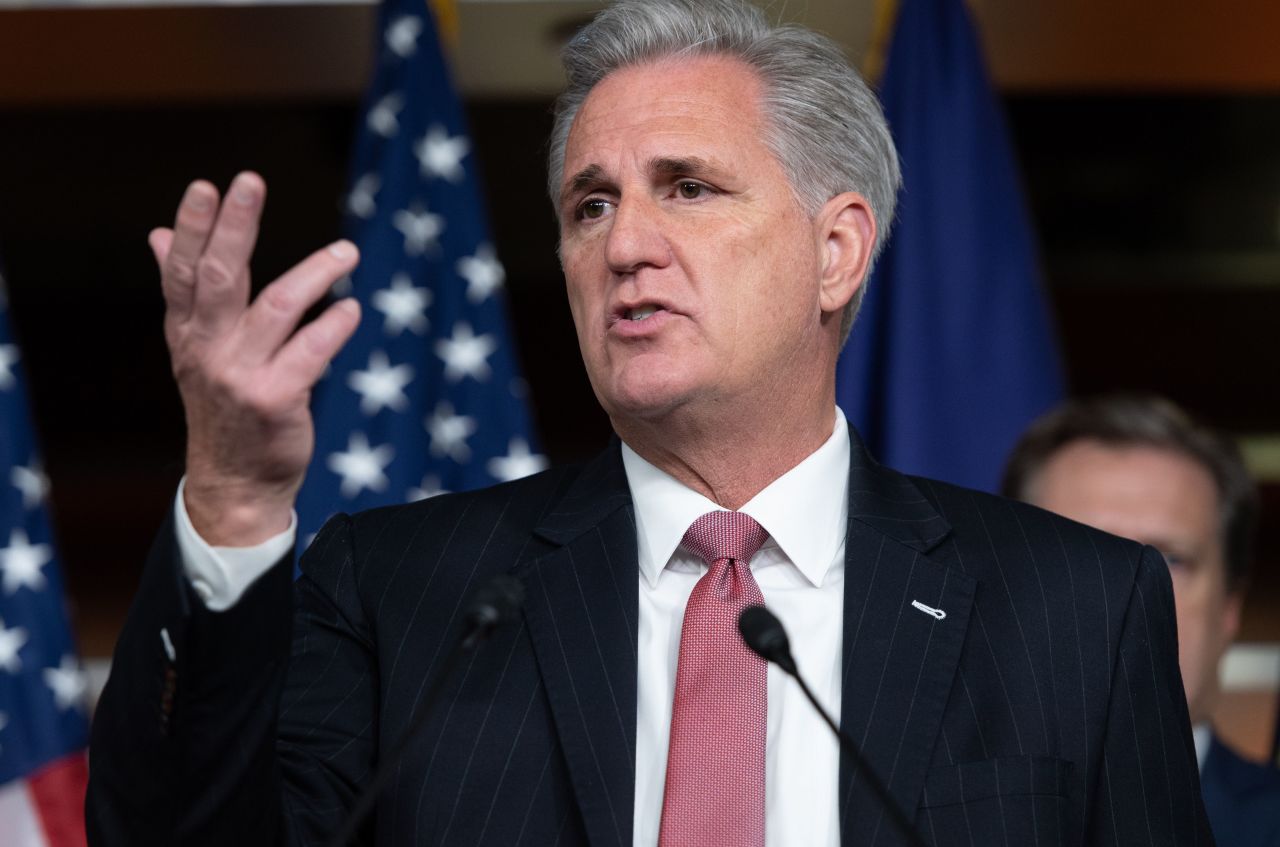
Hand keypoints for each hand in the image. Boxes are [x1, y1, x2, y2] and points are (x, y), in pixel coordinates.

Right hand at [152, 172, 360, 545]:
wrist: (235, 483)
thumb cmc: (224, 404)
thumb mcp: (195, 349)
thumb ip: (184, 293)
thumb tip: (155, 234)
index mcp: (186, 331)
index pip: (182, 269)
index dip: (192, 226)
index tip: (206, 185)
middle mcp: (207, 348)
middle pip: (218, 275)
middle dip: (235, 225)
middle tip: (250, 181)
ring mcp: (239, 375)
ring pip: (275, 307)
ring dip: (314, 274)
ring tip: (347, 252)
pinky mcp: (275, 400)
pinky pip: (311, 352)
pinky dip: (334, 326)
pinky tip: (352, 309)